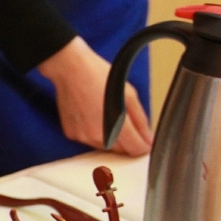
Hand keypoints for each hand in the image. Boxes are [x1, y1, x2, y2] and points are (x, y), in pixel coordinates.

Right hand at [39, 36, 152, 156]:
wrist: (71, 70)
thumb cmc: (100, 77)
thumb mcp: (129, 95)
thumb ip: (140, 120)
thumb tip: (148, 139)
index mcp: (116, 125)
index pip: (135, 148)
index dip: (144, 146)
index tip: (146, 141)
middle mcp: (99, 135)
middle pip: (120, 150)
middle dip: (127, 141)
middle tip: (126, 121)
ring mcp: (83, 136)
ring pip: (104, 147)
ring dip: (111, 138)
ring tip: (106, 115)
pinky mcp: (72, 134)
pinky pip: (89, 141)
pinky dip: (94, 133)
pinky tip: (93, 116)